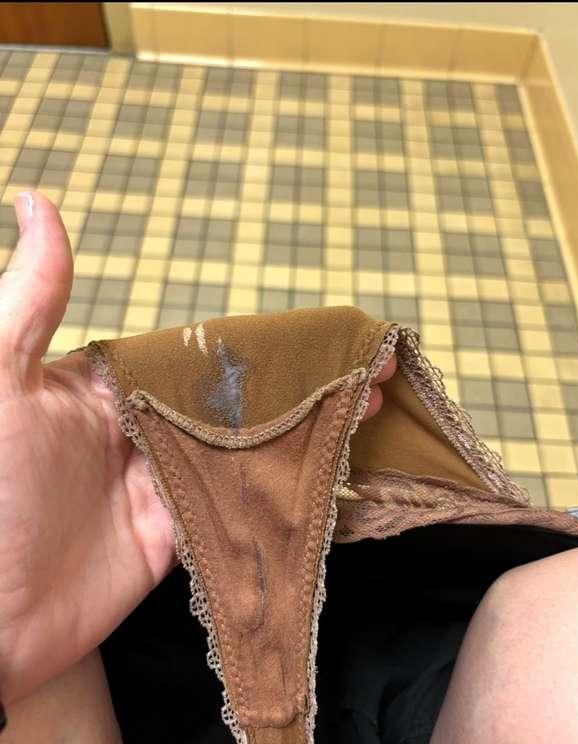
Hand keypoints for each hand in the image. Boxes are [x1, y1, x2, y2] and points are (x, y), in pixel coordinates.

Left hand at [0, 192, 393, 704]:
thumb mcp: (1, 382)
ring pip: (247, 446)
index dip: (265, 342)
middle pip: (235, 398)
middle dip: (301, 382)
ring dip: (306, 425)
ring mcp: (164, 483)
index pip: (199, 353)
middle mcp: (142, 428)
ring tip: (367, 404)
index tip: (325, 333)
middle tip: (368, 367)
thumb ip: (31, 299)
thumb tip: (37, 201)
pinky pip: (238, 502)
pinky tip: (331, 463)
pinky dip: (285, 482)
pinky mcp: (179, 535)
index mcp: (109, 385)